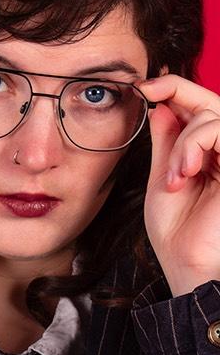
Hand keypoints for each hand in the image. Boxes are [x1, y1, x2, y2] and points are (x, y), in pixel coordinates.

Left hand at [141, 74, 219, 295]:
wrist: (188, 267)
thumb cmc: (176, 232)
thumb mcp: (162, 178)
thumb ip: (166, 142)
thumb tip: (161, 104)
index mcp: (206, 155)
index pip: (197, 109)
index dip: (173, 88)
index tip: (142, 87)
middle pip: (210, 101)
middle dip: (177, 90)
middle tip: (148, 92)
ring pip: (214, 115)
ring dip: (184, 139)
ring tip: (174, 174)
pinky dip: (195, 144)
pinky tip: (184, 172)